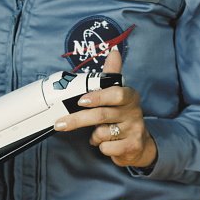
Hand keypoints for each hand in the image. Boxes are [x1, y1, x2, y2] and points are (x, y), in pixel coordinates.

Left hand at [54, 50, 156, 168]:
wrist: (139, 142)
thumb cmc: (122, 113)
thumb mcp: (118, 93)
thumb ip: (112, 73)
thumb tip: (114, 51)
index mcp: (130, 96)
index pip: (116, 93)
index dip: (98, 97)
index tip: (80, 100)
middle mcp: (134, 112)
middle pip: (102, 115)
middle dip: (78, 120)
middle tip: (60, 123)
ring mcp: (134, 130)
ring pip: (102, 133)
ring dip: (94, 135)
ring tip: (96, 133)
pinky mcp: (132, 147)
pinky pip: (107, 148)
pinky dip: (100, 146)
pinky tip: (106, 142)